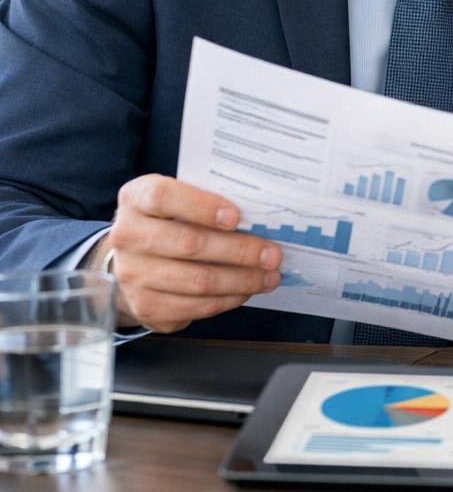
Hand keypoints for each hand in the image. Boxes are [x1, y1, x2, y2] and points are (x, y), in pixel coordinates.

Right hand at [94, 175, 282, 332]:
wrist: (134, 259)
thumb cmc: (170, 221)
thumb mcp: (180, 199)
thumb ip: (209, 200)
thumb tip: (260, 217)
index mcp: (135, 198)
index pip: (163, 197)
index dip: (201, 206)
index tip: (236, 217)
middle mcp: (127, 236)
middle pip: (188, 243)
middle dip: (239, 250)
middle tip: (273, 254)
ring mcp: (132, 275)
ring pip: (197, 281)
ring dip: (242, 280)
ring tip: (270, 275)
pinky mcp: (145, 307)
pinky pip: (195, 306)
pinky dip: (228, 299)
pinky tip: (248, 290)